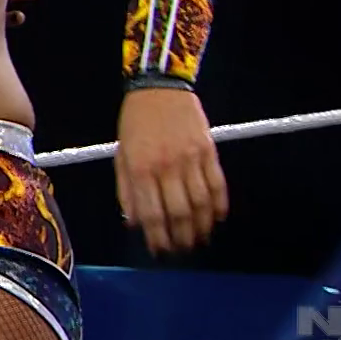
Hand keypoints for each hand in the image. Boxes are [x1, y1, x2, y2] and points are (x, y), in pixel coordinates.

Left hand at [115, 87, 228, 255]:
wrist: (158, 88)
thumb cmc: (135, 122)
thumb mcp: (121, 154)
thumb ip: (126, 190)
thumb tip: (133, 223)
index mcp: (140, 168)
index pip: (151, 213)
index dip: (157, 237)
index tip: (160, 251)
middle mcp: (165, 166)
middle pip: (179, 213)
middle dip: (181, 237)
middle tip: (183, 250)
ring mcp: (189, 158)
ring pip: (200, 203)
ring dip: (202, 227)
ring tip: (200, 239)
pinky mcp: (208, 150)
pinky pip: (218, 184)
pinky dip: (219, 205)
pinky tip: (216, 218)